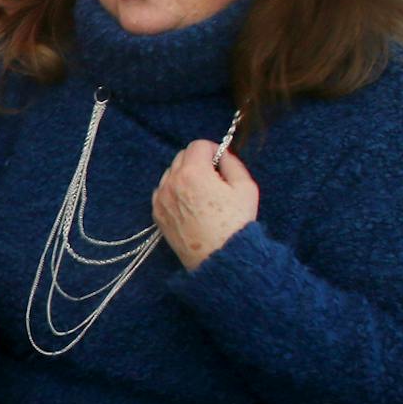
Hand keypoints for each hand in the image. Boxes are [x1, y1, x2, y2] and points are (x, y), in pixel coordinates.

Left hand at [154, 140, 258, 270]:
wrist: (219, 258)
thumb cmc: (236, 223)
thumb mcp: (245, 187)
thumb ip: (232, 162)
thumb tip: (221, 154)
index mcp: (193, 173)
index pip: (197, 145)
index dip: (212, 150)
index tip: (221, 162)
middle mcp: (171, 182)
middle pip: (181, 157)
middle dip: (198, 161)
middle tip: (214, 178)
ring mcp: (160, 199)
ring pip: (170, 173)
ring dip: (184, 175)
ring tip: (202, 194)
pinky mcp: (157, 213)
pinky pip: (163, 191)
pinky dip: (174, 191)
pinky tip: (190, 204)